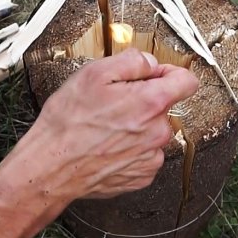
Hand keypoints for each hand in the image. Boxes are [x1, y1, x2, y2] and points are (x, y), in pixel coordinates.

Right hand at [21, 49, 198, 199]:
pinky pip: (144, 154)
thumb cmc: (68, 122)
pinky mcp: (141, 176)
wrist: (51, 166)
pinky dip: (130, 149)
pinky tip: (106, 146)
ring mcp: (151, 157)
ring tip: (105, 127)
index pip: (187, 82)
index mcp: (151, 102)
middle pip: (163, 107)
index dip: (170, 73)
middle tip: (111, 103)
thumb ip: (131, 61)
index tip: (155, 75)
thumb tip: (149, 63)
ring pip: (153, 132)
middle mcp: (157, 132)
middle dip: (142, 101)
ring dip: (136, 126)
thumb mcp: (94, 73)